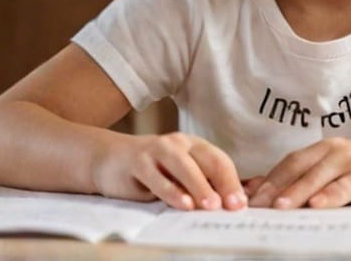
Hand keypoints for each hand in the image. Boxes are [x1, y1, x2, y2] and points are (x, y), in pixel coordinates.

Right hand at [93, 132, 246, 210]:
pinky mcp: (137, 161)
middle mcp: (178, 143)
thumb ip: (199, 185)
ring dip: (200, 187)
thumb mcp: (177, 175)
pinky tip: (183, 204)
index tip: (241, 204)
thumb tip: (230, 206)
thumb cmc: (150, 171)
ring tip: (212, 206)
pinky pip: (157, 177)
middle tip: (233, 206)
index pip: (219, 161)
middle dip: (223, 184)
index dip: (232, 182)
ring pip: (183, 167)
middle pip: (207, 161)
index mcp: (193, 146)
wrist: (109, 158)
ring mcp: (156, 150)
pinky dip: (171, 191)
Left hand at [248, 136, 350, 209]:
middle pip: (295, 168)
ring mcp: (349, 160)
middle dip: (272, 187)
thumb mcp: (337, 171)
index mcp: (321, 150)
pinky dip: (330, 195)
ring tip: (278, 207)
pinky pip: (345, 185)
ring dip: (295, 192)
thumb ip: (309, 178)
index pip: (287, 164)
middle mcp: (332, 151)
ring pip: (316, 176)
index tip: (245, 198)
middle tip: (253, 205)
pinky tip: (317, 205)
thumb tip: (270, 191)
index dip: (266, 180)